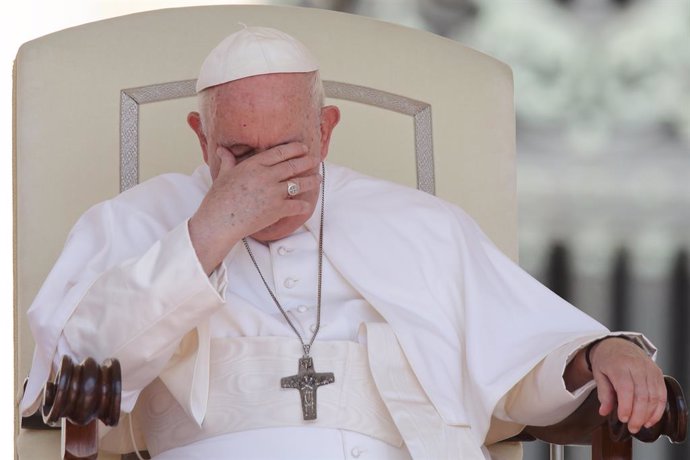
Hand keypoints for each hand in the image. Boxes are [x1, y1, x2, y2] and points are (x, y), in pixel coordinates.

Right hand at [189, 142, 321, 272]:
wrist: (220, 221)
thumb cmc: (219, 198)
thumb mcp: (223, 175)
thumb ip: (228, 161)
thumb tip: (221, 150)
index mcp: (254, 165)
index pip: (280, 152)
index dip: (294, 149)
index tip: (303, 147)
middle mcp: (267, 176)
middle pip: (293, 165)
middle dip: (307, 162)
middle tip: (316, 159)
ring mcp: (274, 193)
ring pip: (299, 184)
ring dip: (311, 181)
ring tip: (318, 179)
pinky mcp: (277, 209)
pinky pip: (296, 206)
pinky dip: (304, 206)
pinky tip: (308, 205)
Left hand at [589, 337, 666, 432]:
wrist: (616, 343)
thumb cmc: (606, 359)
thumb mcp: (598, 374)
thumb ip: (603, 393)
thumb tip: (604, 411)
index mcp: (619, 365)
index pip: (626, 389)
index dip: (626, 407)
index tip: (623, 419)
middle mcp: (636, 366)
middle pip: (642, 395)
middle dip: (638, 415)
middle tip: (632, 427)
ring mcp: (649, 369)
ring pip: (654, 396)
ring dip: (649, 414)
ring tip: (641, 425)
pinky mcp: (657, 372)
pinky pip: (662, 393)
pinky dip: (658, 408)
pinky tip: (651, 418)